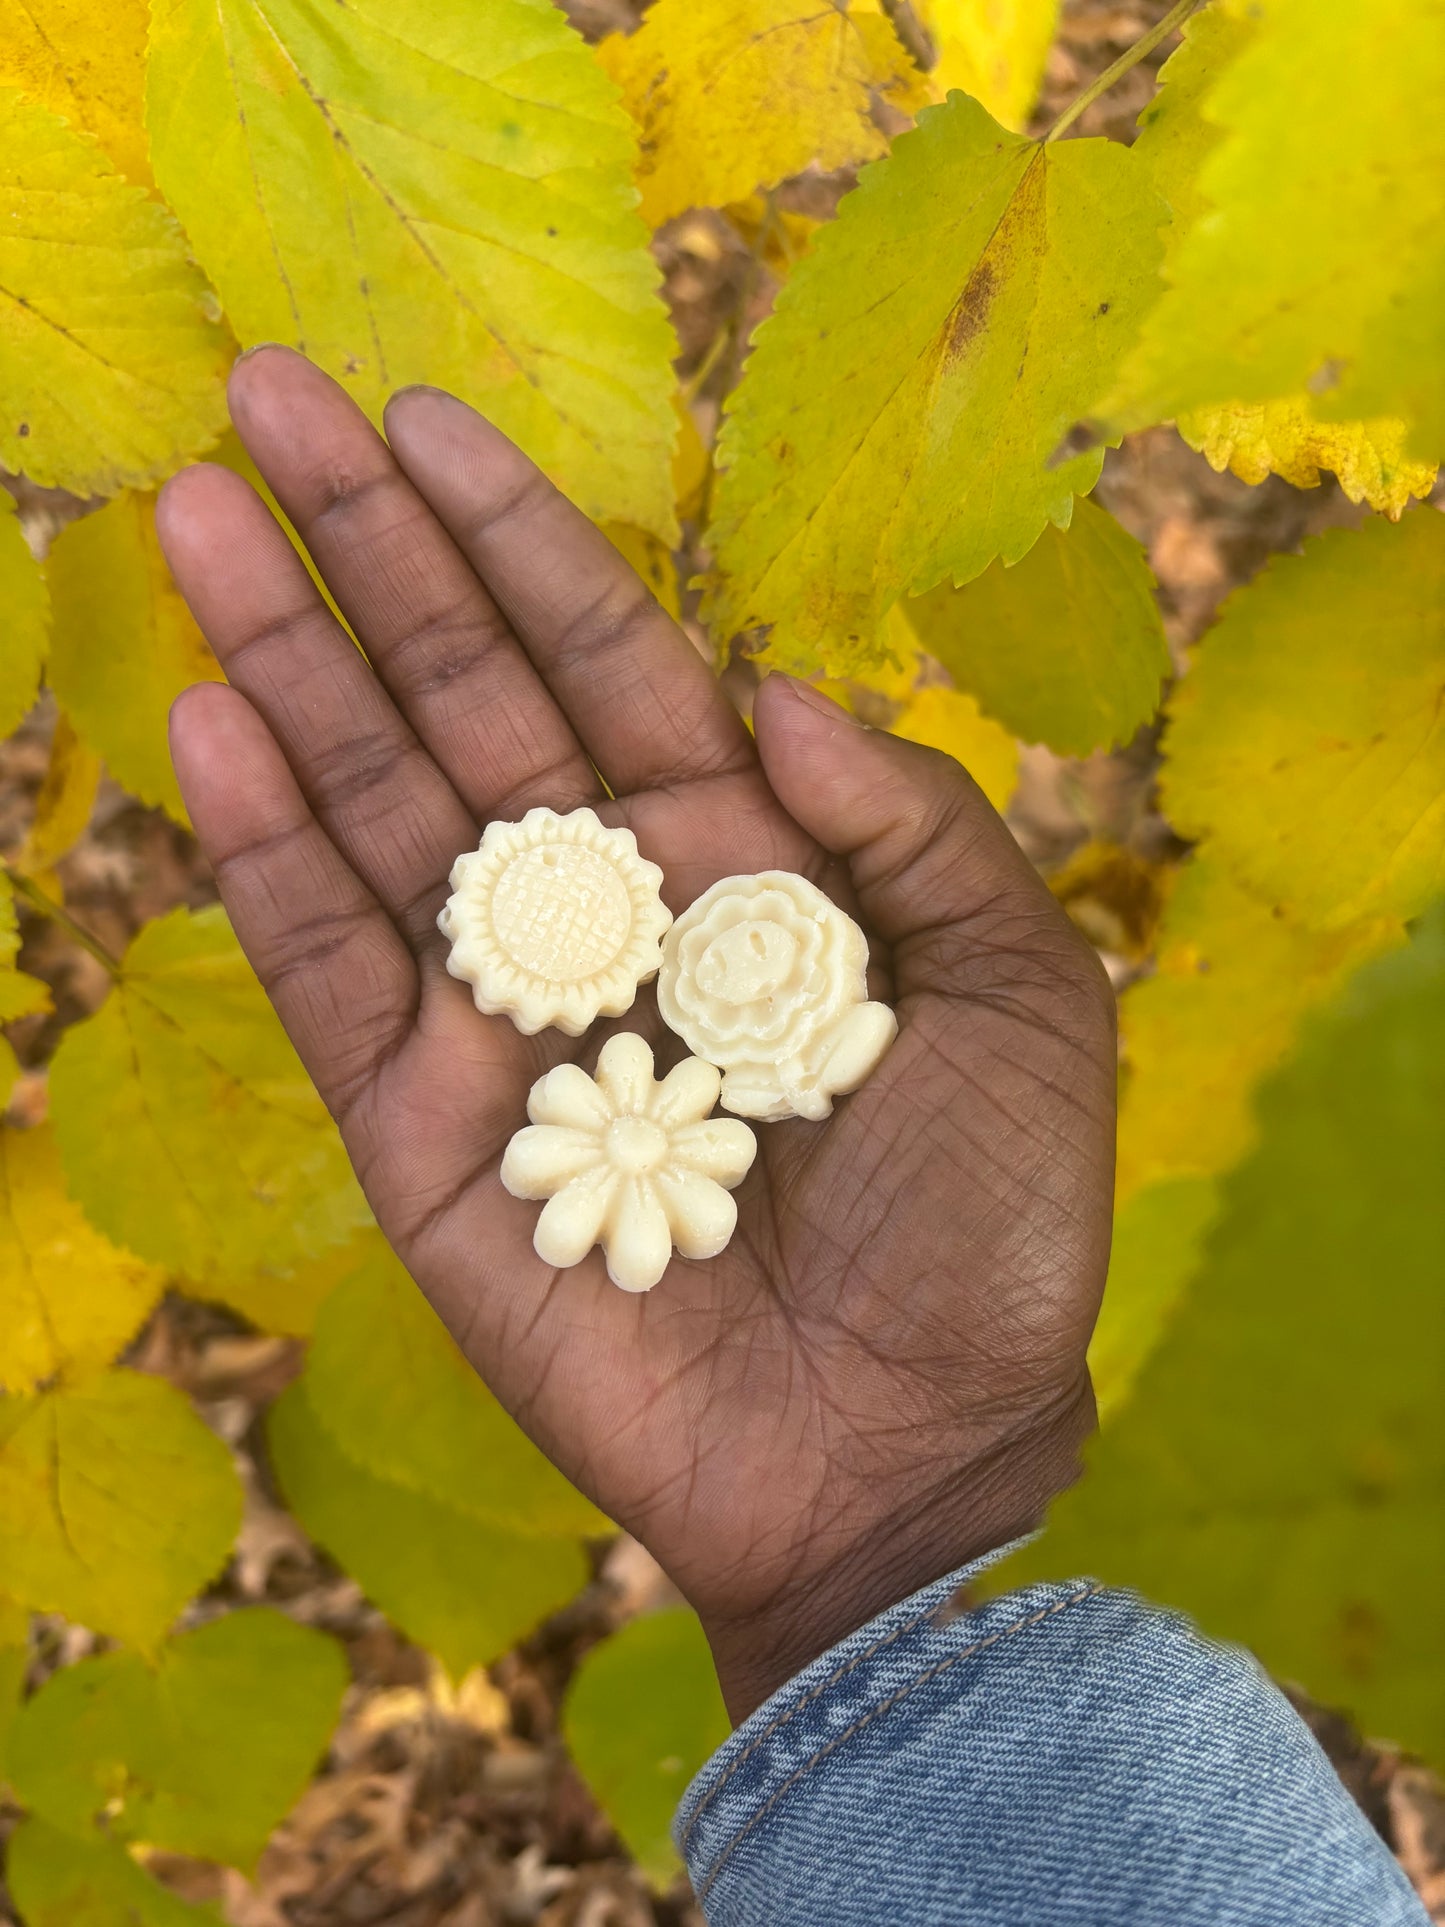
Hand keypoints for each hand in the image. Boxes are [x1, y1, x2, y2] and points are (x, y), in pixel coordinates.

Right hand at [162, 348, 1115, 1719]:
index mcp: (743, 863)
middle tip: (267, 401)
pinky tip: (211, 730)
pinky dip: (270, 861)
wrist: (905, 1442)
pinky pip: (334, 978)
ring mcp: (505, 1020)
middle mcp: (609, 915)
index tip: (427, 421)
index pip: (611, 663)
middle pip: (469, 702)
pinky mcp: (427, 1137)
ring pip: (378, 812)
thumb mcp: (1016, 995)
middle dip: (373, 555)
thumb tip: (766, 690)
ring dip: (288, 667)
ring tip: (201, 519)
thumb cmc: (983, 1223)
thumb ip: (913, 827)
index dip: (521, 542)